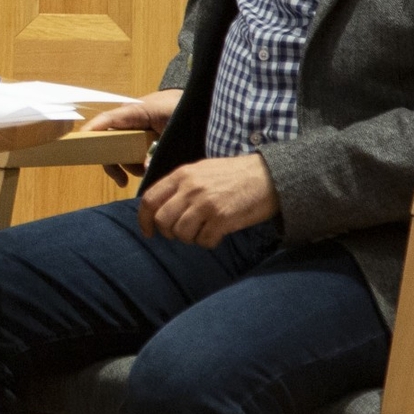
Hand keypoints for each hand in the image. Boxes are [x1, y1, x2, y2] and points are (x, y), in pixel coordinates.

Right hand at [85, 88, 181, 184]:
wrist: (188, 101)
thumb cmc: (180, 109)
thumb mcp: (174, 130)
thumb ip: (158, 149)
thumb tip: (144, 168)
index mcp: (135, 111)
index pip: (108, 119)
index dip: (93, 129)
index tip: (80, 141)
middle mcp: (126, 118)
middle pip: (107, 140)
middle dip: (114, 162)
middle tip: (122, 181)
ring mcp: (128, 125)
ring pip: (117, 148)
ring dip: (128, 164)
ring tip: (144, 172)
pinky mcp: (133, 132)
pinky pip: (125, 148)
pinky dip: (133, 161)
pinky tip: (144, 168)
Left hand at [137, 153, 277, 248]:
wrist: (269, 176)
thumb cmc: (235, 175)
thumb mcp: (202, 170)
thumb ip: (181, 185)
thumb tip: (161, 207)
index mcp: (182, 175)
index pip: (149, 199)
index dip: (144, 220)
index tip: (149, 232)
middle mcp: (190, 188)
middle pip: (163, 220)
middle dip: (169, 232)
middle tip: (182, 234)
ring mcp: (205, 203)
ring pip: (181, 233)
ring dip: (190, 238)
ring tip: (203, 231)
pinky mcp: (222, 218)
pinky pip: (203, 240)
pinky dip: (208, 242)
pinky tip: (217, 234)